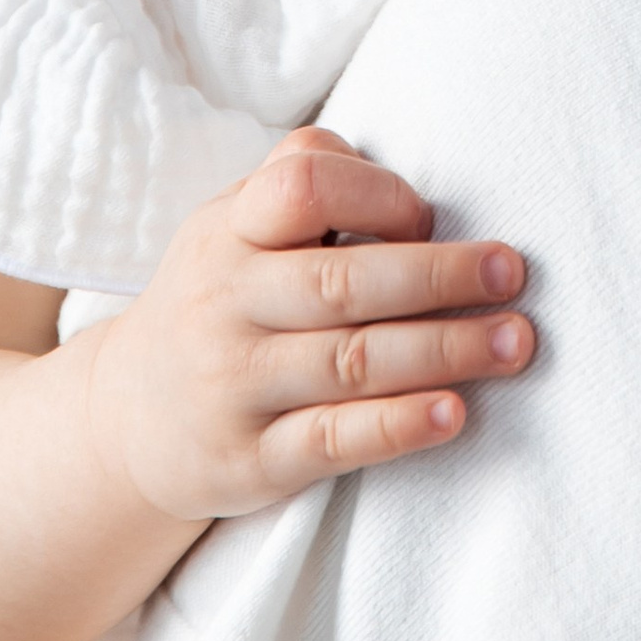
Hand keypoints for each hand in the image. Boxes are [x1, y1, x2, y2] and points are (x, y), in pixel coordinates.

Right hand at [85, 128, 535, 526]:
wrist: (126, 420)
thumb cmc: (219, 296)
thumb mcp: (234, 224)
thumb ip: (305, 179)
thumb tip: (400, 185)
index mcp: (229, 231)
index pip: (302, 187)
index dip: (376, 195)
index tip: (429, 216)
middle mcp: (225, 304)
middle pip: (344, 283)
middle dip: (439, 276)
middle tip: (513, 274)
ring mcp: (233, 386)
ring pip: (350, 363)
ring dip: (444, 351)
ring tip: (515, 343)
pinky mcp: (248, 460)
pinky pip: (331, 441)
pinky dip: (398, 427)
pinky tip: (455, 413)